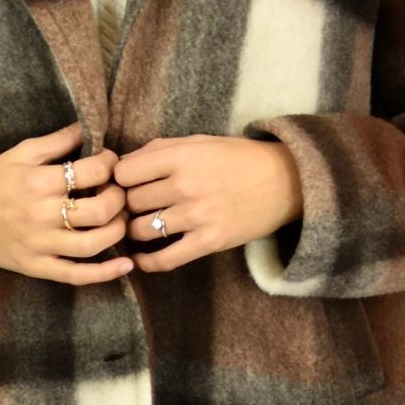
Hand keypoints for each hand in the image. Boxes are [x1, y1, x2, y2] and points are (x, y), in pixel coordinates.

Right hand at [0, 120, 134, 282]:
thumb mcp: (22, 152)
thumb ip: (58, 140)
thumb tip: (90, 129)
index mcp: (39, 181)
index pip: (93, 172)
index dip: (111, 164)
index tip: (111, 163)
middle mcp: (42, 214)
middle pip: (100, 210)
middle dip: (120, 198)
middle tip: (119, 191)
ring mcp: (39, 244)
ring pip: (94, 244)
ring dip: (118, 230)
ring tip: (120, 218)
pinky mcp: (35, 266)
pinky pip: (75, 275)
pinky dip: (104, 274)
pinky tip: (126, 265)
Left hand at [111, 133, 302, 271]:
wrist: (285, 182)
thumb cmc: (238, 158)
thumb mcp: (199, 142)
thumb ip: (160, 150)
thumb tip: (122, 164)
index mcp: (182, 156)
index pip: (124, 172)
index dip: (119, 177)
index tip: (126, 182)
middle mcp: (186, 186)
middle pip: (131, 201)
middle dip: (127, 204)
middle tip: (134, 206)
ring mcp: (198, 216)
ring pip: (141, 229)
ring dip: (136, 230)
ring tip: (142, 225)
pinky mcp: (210, 241)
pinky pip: (166, 259)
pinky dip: (148, 262)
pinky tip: (142, 258)